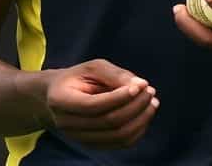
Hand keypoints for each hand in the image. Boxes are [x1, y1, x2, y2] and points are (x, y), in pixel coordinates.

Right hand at [41, 59, 157, 148]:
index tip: (141, 84)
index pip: (93, 106)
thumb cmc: (79, 78)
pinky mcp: (92, 144)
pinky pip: (120, 143)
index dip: (120, 97)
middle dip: (136, 106)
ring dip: (141, 119)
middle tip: (150, 90)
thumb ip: (115, 74)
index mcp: (60, 101)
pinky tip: (145, 114)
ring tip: (152, 101)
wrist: (59, 97)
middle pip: (108, 122)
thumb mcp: (93, 67)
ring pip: (117, 136)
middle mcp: (66, 124)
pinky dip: (138, 130)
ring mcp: (78, 138)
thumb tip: (140, 85)